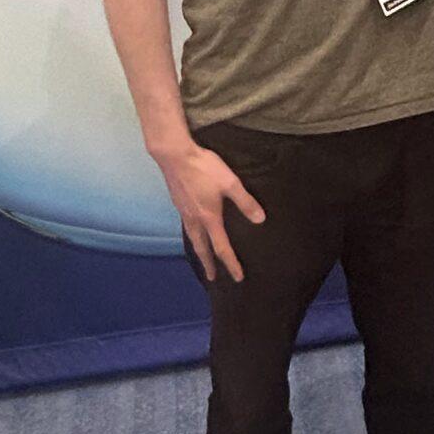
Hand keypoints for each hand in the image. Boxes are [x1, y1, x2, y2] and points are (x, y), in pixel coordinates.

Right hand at [158, 140, 262, 281]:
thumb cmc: (203, 167)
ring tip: (202, 257)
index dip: (231, 264)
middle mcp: (194, 219)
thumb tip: (260, 220)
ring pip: (192, 238)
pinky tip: (193, 230)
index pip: (222, 247)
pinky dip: (191, 236)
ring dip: (198, 251)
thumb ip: (245, 202)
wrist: (174, 155)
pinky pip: (186, 227)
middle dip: (208, 264)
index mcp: (209, 217)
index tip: (238, 277)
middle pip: (202, 248)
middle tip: (212, 278)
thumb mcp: (230, 183)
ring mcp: (183, 211)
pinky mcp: (177, 202)